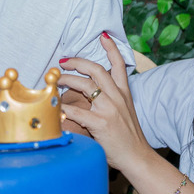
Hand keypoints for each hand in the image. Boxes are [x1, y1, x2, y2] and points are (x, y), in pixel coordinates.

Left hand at [58, 34, 151, 171]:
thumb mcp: (125, 112)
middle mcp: (117, 97)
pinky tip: (56, 108)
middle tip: (64, 61)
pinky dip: (64, 108)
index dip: (111, 48)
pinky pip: (77, 111)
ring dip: (67, 80)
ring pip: (85, 85)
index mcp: (124, 93)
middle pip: (97, 69)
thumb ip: (112, 101)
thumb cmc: (129, 137)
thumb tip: (93, 95)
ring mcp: (109, 109)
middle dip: (78, 62)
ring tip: (56, 80)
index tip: (103, 36)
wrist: (138, 157)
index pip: (119, 65)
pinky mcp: (100, 123)